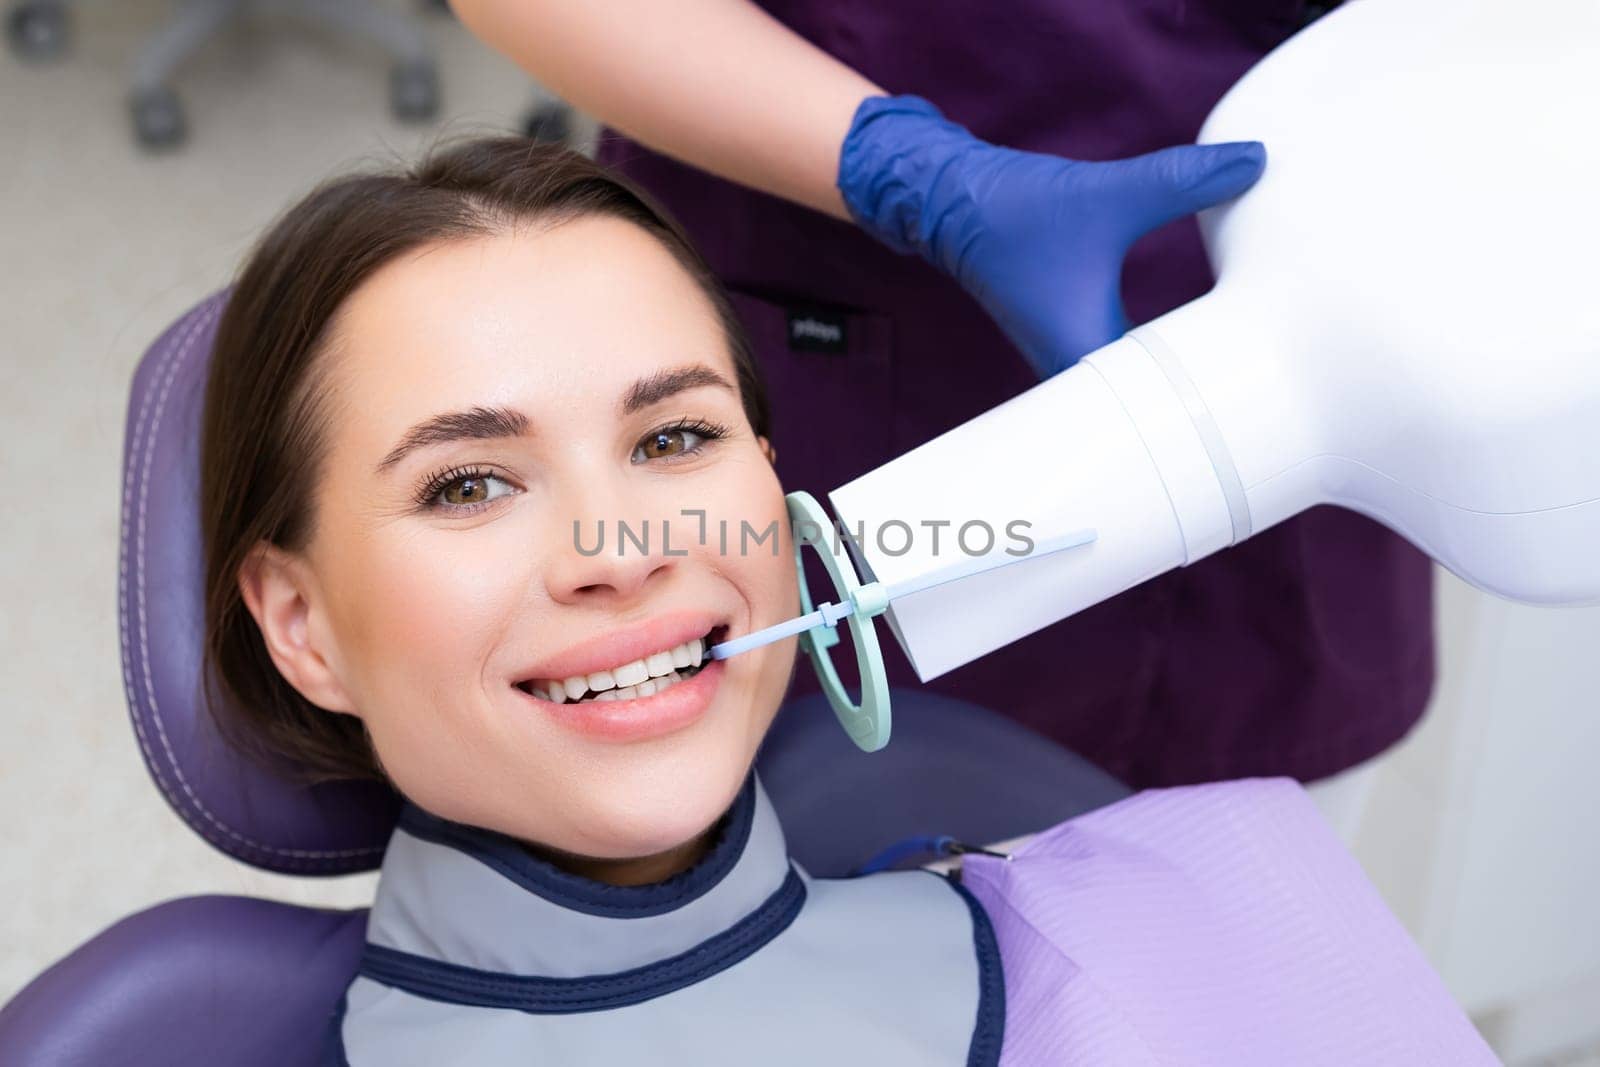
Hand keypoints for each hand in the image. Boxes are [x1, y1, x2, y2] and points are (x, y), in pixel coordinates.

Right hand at [838, 95, 1265, 376]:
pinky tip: (1196, 342)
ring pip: (1137, 392)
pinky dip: (1160, 358)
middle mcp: (1075, 370)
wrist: (953, 203)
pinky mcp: (1075, 337)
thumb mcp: (1108, 194)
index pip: (1157, 411)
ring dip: (1180, 383)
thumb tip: (1254, 161)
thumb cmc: (1016, 210)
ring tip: (1244, 376)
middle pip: (1151, 412)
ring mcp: (1072, 358)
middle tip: (1266, 392)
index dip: (1209, 409)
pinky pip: (1128, 366)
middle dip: (1203, 402)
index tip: (1257, 403)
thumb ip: (1181, 181)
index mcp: (1085, 355)